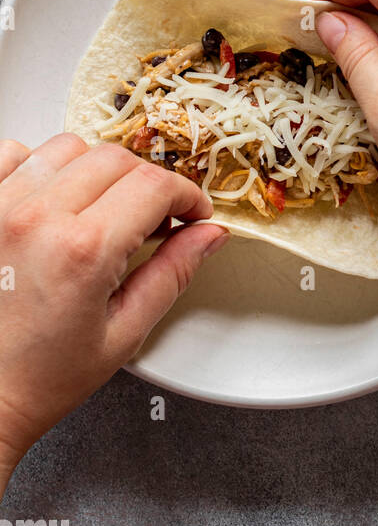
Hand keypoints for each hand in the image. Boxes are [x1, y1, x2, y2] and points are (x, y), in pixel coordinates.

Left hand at [0, 134, 227, 486]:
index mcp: (83, 251)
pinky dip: (40, 166)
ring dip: (96, 172)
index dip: (185, 195)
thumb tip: (209, 236)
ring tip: (100, 211)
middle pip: (116, 159)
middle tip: (152, 220)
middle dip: (147, 184)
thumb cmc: (39, 378)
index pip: (154, 185)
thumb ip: (172, 274)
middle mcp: (38, 218)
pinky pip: (15, 153)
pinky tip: (52, 201)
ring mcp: (1, 207)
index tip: (191, 213)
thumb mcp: (123, 334)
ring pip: (70, 147)